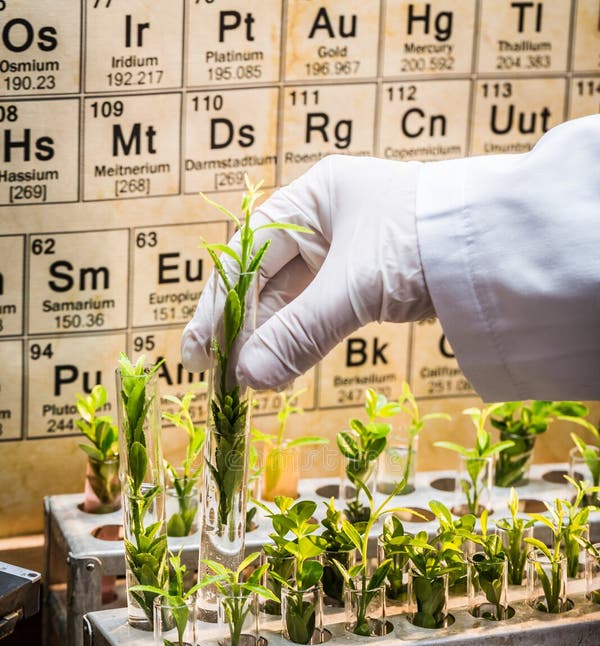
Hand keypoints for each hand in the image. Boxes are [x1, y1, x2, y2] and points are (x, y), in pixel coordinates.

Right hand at [181, 154, 432, 389]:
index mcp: (313, 197)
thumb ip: (300, 333)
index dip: (218, 304)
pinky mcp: (368, 280)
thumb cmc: (423, 243)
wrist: (501, 248)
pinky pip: (321, 313)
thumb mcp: (354, 286)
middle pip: (266, 280)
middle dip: (244, 330)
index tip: (198, 350)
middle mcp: (325, 219)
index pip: (247, 254)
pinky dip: (303, 341)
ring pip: (293, 302)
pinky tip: (285, 370)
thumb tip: (248, 379)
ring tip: (253, 383)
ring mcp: (346, 251)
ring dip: (272, 341)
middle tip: (223, 378)